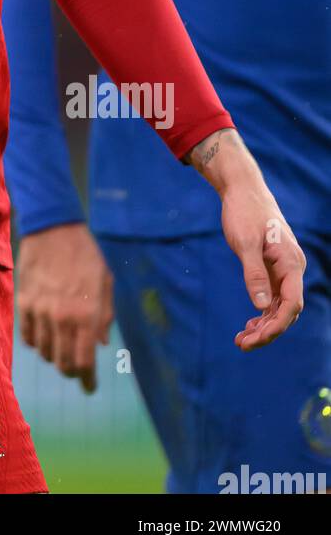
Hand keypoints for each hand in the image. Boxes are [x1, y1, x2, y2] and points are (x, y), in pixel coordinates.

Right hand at [16, 222, 112, 391]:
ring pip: (44, 352)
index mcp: (86, 314)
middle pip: (62, 363)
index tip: (89, 389)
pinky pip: (27, 335)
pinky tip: (43, 337)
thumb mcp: (105, 283)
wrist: (53, 228)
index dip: (87, 381)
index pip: (85, 362)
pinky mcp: (24, 302)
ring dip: (54, 356)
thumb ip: (104, 317)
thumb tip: (100, 344)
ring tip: (60, 348)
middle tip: (77, 369)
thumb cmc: (85, 255)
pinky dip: (35, 342)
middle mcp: (62, 317)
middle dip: (72, 371)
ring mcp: (40, 311)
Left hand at [188, 129, 305, 349]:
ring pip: (280, 306)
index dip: (277, 325)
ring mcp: (284, 269)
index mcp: (291, 263)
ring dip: (264, 325)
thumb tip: (261, 306)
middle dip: (268, 330)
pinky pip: (273, 297)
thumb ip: (254, 274)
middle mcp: (293, 268)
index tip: (256, 338)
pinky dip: (262, 312)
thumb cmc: (244, 212)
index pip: (292, 304)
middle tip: (242, 344)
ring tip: (242, 340)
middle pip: (287, 310)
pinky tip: (249, 323)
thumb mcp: (244, 243)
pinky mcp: (273, 267)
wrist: (243, 190)